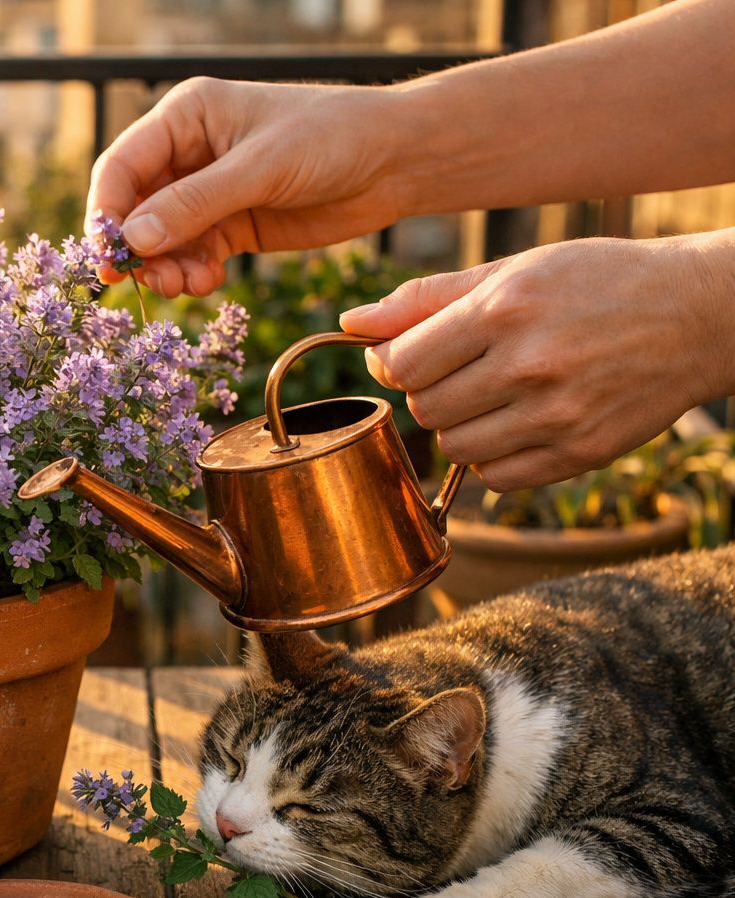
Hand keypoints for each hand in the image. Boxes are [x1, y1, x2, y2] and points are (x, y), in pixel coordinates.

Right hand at [86, 78, 407, 297]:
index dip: (107, 211)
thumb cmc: (331, 139)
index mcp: (186, 116)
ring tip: (186, 287)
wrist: (395, 162)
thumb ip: (194, 203)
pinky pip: (192, 256)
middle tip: (145, 283)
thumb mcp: (260, 167)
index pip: (122, 166)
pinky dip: (192, 274)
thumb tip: (134, 240)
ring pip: (161, 240)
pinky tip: (209, 283)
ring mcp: (209, 192)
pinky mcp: (231, 225)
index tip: (108, 254)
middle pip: (135, 209)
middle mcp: (189, 153)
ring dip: (165, 268)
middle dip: (138, 249)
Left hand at [341, 234, 734, 490]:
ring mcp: (558, 415)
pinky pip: (497, 478)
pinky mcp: (582, 453)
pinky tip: (518, 423)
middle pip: (424, 409)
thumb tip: (350, 324)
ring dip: (458, 425)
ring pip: (455, 447)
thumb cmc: (594, 282)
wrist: (697, 313)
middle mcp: (530, 365)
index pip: (403, 364)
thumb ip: (425, 299)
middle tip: (459, 371)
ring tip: (492, 394)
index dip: (392, 363)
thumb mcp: (512, 270)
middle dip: (428, 393)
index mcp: (506, 309)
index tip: (407, 355)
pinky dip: (493, 457)